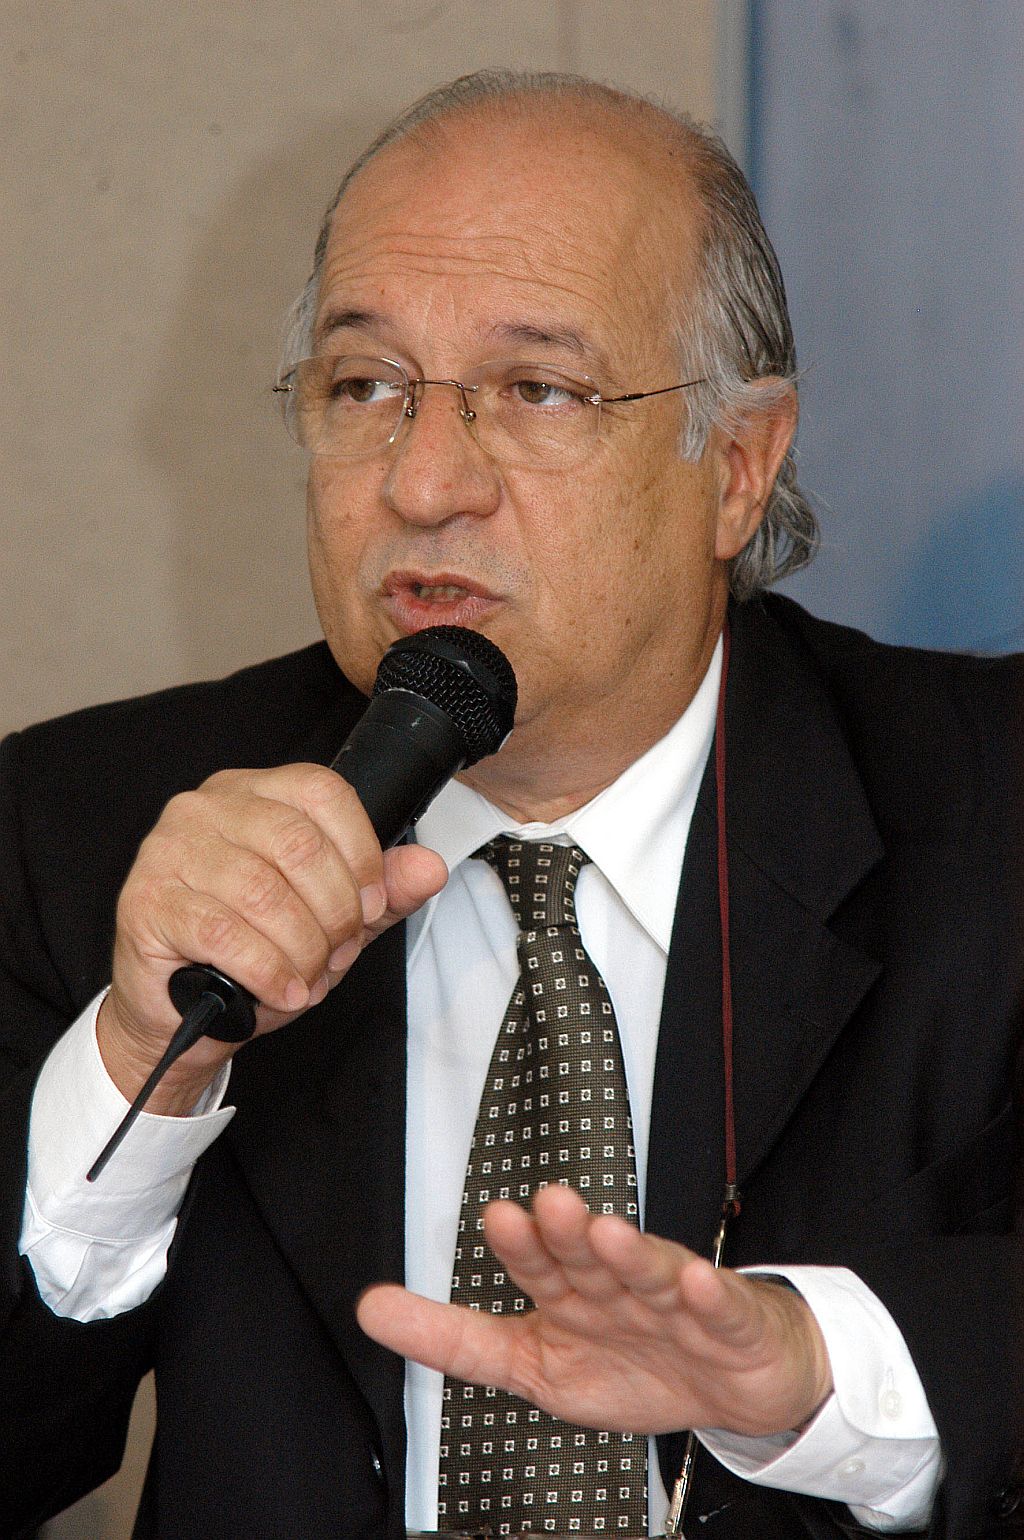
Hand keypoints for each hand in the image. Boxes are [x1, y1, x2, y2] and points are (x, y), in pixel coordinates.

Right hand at [98, 763, 446, 1112]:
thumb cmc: (252, 953)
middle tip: (339, 952)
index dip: (361, 854)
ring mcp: (168, 852)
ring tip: (309, 976)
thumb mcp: (331, 918)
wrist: (181, 1012)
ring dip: (303, 948)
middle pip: (298, 844)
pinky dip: (268, 970)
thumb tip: (430, 868)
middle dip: (335, 912)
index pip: (323, 792)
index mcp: (252, 793)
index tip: (373, 905)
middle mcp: (205, 808)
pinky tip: (282, 989)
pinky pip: (225, 934)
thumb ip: (384, 891)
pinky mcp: (146, 903)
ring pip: (264, 893)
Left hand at [357, 1184, 832, 1436]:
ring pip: (649, 1273)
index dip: (519, 1247)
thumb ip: (454, 1340)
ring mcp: (674, 1301)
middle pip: (590, 1258)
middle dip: (569, 1234)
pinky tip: (696, 1282)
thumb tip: (370, 1308)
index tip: (497, 1218)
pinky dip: (708, 1295)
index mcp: (570, 1294)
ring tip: (606, 1234)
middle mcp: (616, 1286)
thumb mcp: (532, 1365)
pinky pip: (718, 1309)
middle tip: (548, 1205)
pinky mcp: (728, 1323)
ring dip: (630, 1253)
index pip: (537, 1266)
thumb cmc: (633, 1363)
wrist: (732, 1381)